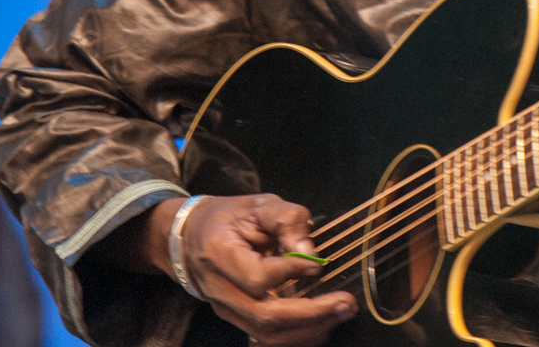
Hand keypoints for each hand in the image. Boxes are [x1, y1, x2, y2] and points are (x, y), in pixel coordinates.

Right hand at [151, 194, 355, 345]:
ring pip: (266, 334)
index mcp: (219, 254)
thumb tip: (311, 255)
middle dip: (310, 314)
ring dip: (309, 329)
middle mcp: (220, 290)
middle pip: (264, 316)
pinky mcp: (237, 318)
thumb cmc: (229, 218)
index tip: (316, 265)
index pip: (257, 278)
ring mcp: (226, 309)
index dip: (290, 273)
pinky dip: (298, 334)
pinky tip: (323, 322)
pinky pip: (267, 335)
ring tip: (341, 313)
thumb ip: (287, 220)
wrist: (192, 237)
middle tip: (346, 303)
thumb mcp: (259, 204)